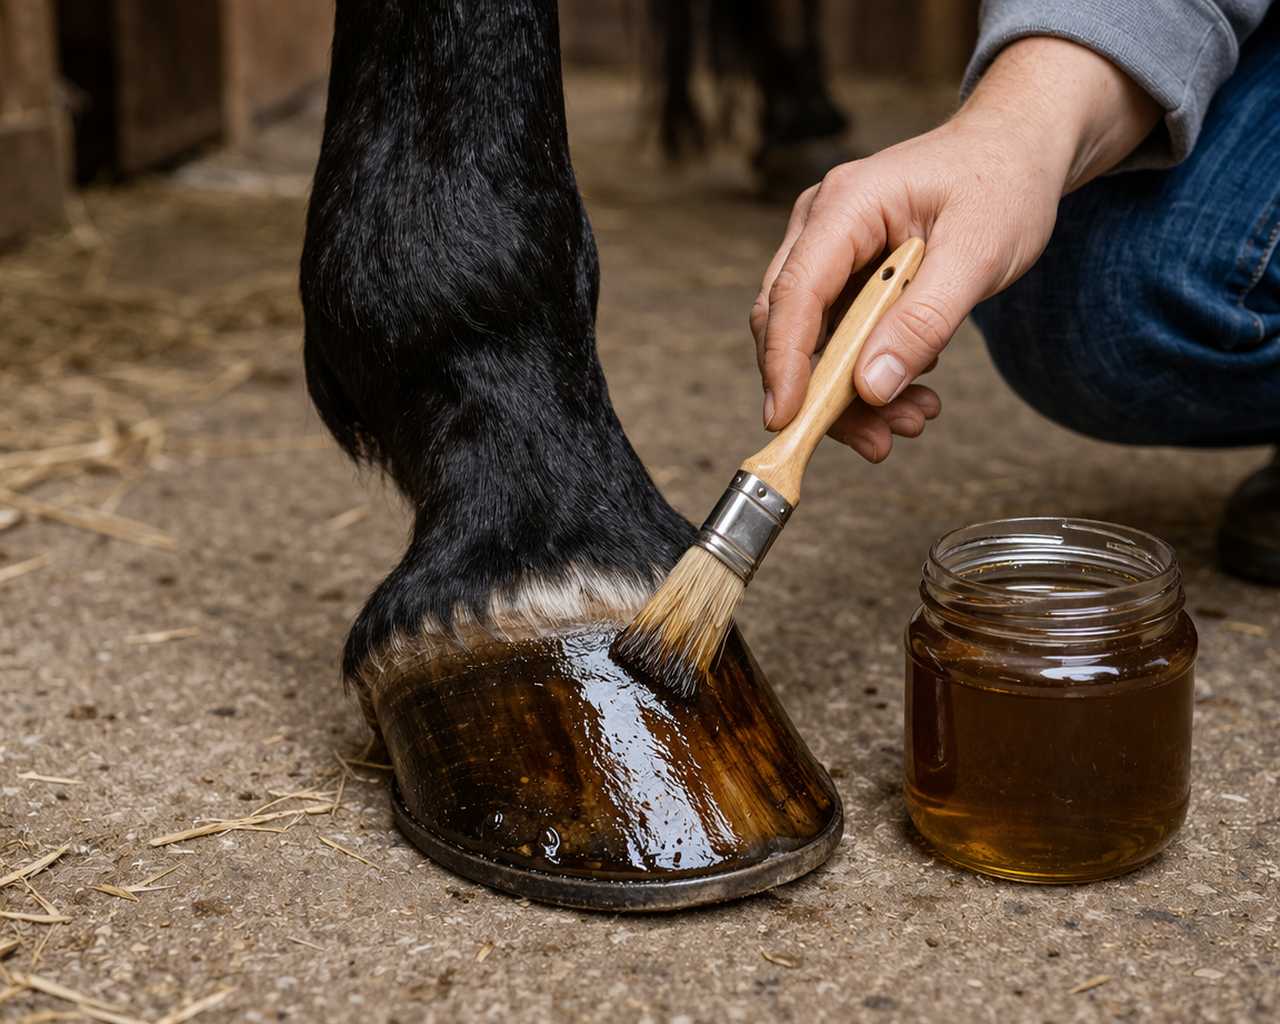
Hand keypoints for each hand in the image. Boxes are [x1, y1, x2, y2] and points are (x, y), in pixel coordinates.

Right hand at [750, 37, 1161, 461]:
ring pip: (814, 340)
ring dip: (853, 392)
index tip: (787, 421)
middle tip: (878, 441)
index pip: (794, 293)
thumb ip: (924, 322)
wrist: (1018, 151)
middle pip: (790, 323)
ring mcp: (828, 249)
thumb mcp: (979, 254)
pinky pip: (839, 336)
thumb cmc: (1003, 184)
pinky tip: (911, 392)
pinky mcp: (844, 273)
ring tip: (913, 419)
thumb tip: (871, 386)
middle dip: (825, 391)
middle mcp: (821, 224)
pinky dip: (869, 372)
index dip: (785, 362)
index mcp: (845, 205)